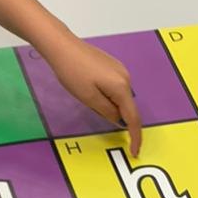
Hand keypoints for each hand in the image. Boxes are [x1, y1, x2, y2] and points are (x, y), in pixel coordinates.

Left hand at [43, 31, 141, 156]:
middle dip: (118, 118)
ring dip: (111, 106)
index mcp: (121, 87)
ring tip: (87, 97)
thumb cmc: (72, 72)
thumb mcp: (88, 98)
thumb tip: (119, 120)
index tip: (134, 151)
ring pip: (121, 97)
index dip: (135, 136)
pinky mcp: (113, 66)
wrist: (62, 46)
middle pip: (128, 107)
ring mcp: (120, 70)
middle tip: (94, 112)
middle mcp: (126, 78)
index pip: (133, 117)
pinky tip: (92, 90)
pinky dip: (110, 97)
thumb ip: (107, 111)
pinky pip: (116, 88)